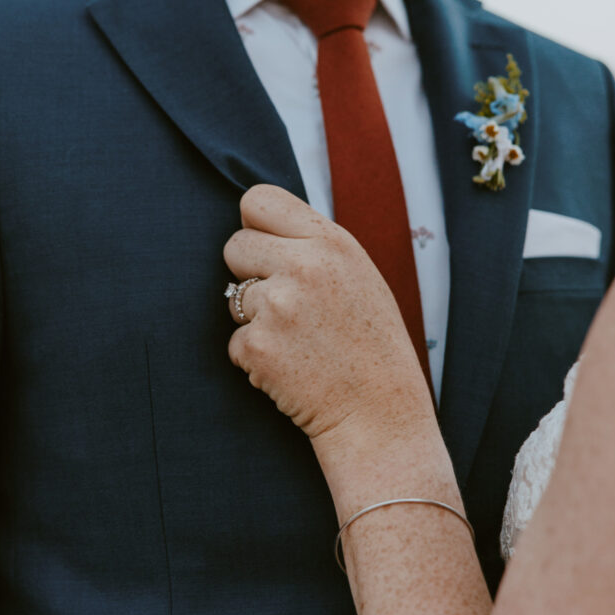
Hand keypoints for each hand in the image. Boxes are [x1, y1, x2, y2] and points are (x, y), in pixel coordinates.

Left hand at [224, 185, 434, 447]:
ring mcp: (278, 306)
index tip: (266, 250)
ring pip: (234, 298)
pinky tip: (292, 368)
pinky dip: (255, 357)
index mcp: (332, 242)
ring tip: (300, 342)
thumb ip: (314, 247)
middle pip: (234, 246)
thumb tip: (257, 226)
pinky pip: (235, 341)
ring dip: (255, 320)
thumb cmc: (371, 346)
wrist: (380, 414)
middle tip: (283, 304)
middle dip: (248, 273)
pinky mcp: (257, 346)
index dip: (255, 227)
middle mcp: (304, 266)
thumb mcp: (360, 277)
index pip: (258, 200)